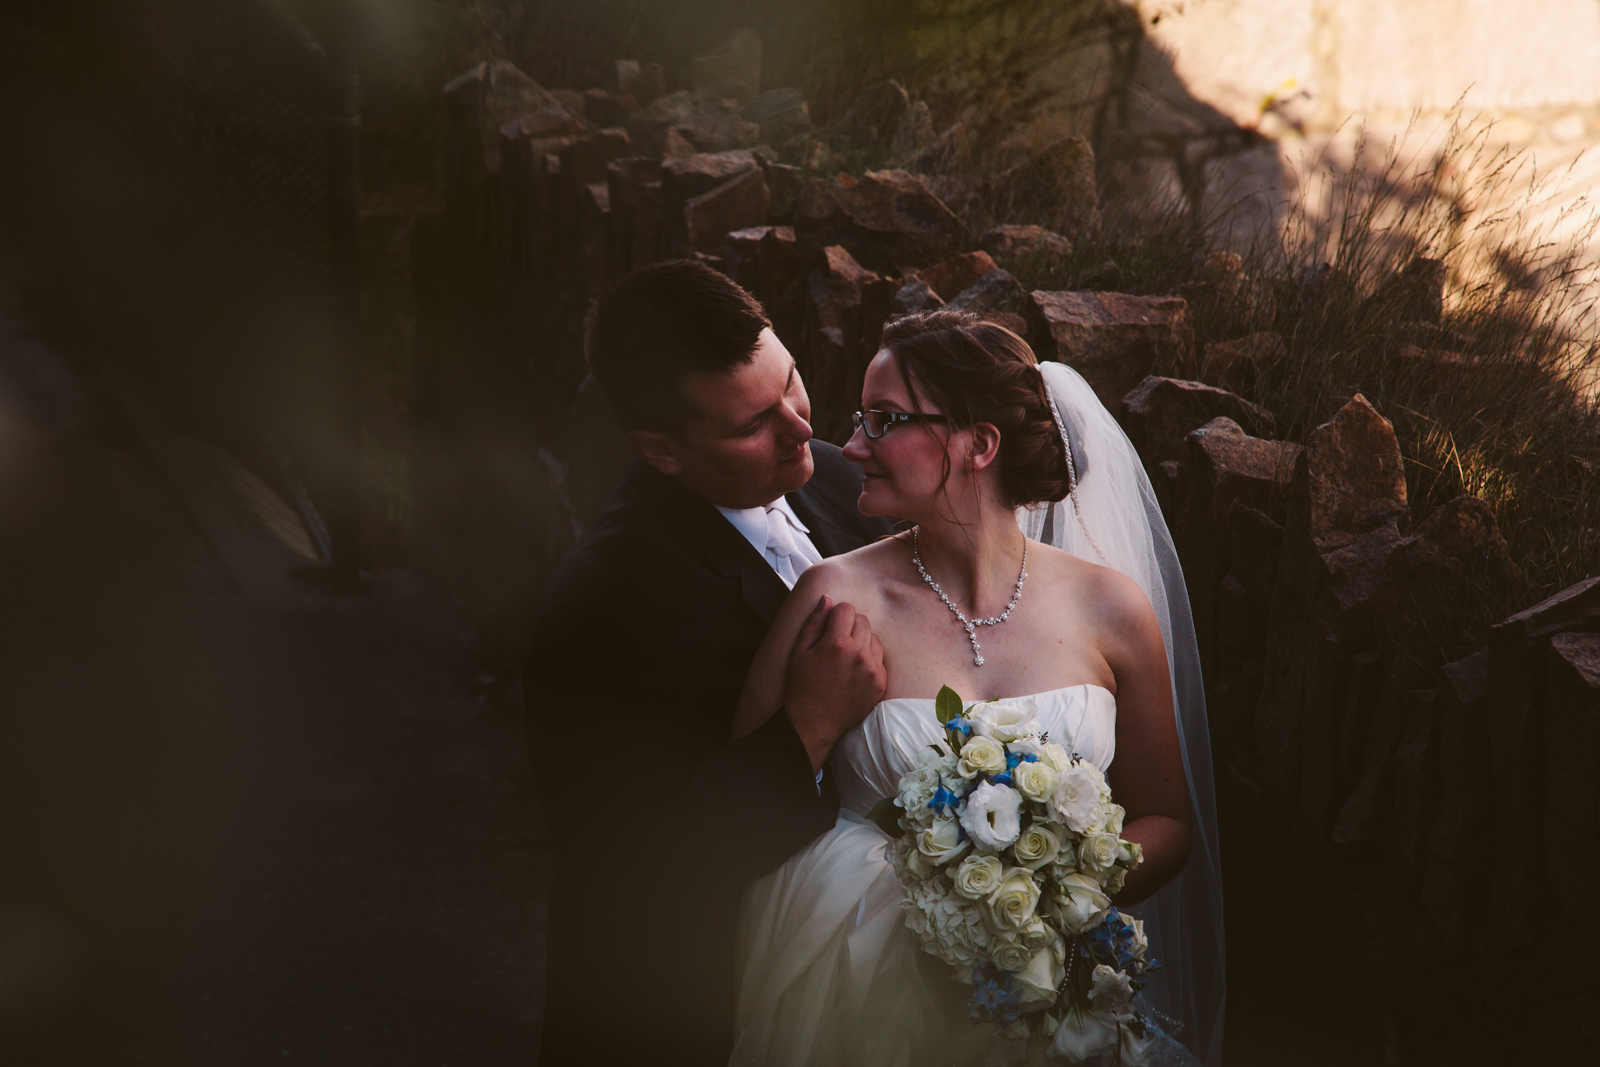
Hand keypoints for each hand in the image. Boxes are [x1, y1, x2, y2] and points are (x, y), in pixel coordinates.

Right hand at [784, 595, 886, 771]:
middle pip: (863, 621)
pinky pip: (880, 658)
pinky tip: (853, 672)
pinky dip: (869, 660)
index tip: (830, 626)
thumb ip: (814, 622)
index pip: (847, 609)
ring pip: (874, 638)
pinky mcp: (880, 683)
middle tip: (836, 643)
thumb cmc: (801, 687)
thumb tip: (827, 598)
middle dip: (849, 626)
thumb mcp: (799, 652)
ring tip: (846, 658)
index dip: (836, 615)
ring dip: (862, 642)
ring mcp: (872, 670)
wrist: (813, 724)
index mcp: (836, 644)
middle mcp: (858, 655)